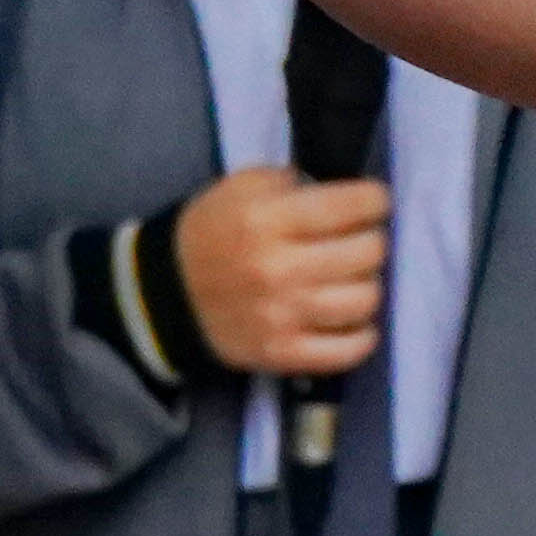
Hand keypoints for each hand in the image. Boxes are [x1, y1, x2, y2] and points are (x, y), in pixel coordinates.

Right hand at [175, 165, 388, 377]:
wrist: (161, 293)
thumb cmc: (211, 233)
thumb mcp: (241, 188)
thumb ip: (294, 183)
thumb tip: (346, 196)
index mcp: (267, 220)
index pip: (355, 205)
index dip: (373, 200)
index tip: (370, 204)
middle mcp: (278, 269)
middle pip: (369, 252)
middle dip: (369, 240)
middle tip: (355, 241)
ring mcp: (281, 315)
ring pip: (366, 299)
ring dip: (365, 285)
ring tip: (348, 279)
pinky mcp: (281, 353)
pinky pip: (349, 350)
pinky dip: (360, 335)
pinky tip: (349, 319)